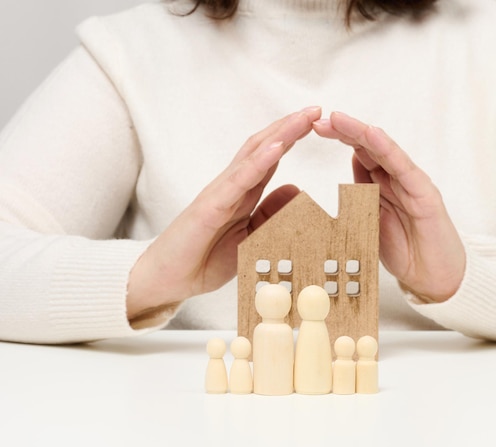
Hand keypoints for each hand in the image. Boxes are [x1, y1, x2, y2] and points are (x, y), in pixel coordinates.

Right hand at [126, 106, 321, 319]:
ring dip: (280, 134)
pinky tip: (277, 147)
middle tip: (316, 108)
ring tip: (302, 118)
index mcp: (242, 193)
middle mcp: (232, 186)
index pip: (269, 157)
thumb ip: (270, 215)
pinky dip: (258, 162)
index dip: (291, 138)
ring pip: (253, 155)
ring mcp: (220, 193)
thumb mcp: (250, 238)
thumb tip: (297, 192)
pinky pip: (238, 180)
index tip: (317, 121)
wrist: (167, 279)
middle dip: (290, 127)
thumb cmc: (204, 259)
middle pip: (263, 147)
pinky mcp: (210, 207)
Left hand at [313, 111, 464, 302]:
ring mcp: (412, 184)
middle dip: (344, 131)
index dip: (339, 140)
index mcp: (382, 184)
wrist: (432, 277)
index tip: (314, 128)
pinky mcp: (426, 195)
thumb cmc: (403, 251)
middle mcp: (397, 178)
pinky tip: (373, 135)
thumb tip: (340, 179)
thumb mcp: (368, 223)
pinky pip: (404, 169)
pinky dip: (389, 150)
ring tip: (339, 120)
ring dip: (360, 133)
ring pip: (384, 151)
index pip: (359, 154)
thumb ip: (357, 199)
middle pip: (369, 147)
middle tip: (320, 121)